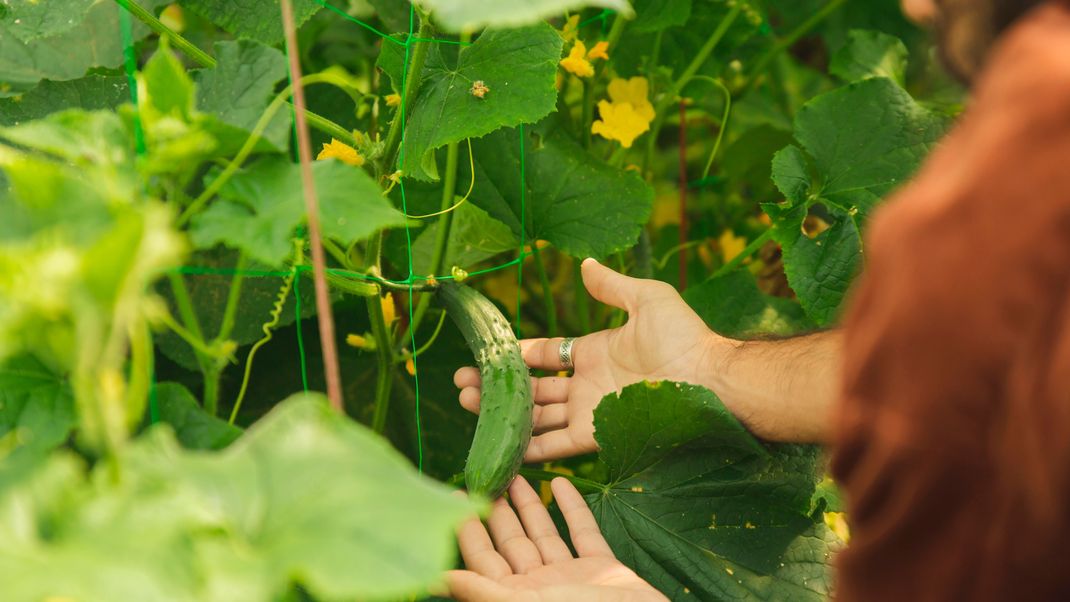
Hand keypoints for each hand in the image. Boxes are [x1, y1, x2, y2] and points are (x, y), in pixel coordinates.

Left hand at [447, 477, 666, 601]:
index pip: (482, 559)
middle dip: (497, 510)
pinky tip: (562, 482)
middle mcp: (538, 588)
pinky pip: (584, 533)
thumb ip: (479, 591)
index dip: (467, 528)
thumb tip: (433, 579)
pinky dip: (573, 508)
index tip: (456, 494)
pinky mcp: (602, 568)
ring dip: (531, 505)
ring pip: (543, 534)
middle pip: (511, 543)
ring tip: (517, 473)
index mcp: (514, 598)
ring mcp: (570, 578)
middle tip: (485, 474)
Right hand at [455, 258, 721, 460]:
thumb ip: (612, 287)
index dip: (516, 355)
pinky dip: (529, 448)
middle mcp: (586, 385)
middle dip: (497, 387)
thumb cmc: (683, 337)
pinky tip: (500, 444)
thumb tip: (585, 264)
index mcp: (594, 353)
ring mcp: (589, 412)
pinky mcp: (596, 436)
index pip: (545, 355)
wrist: (710, 379)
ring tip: (467, 404)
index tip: (487, 354)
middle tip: (462, 385)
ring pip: (536, 416)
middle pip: (532, 388)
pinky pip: (557, 445)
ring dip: (503, 413)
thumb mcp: (647, 300)